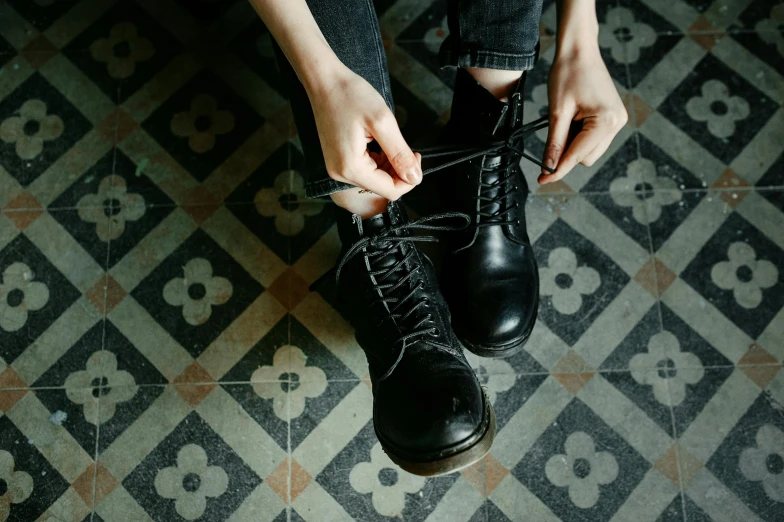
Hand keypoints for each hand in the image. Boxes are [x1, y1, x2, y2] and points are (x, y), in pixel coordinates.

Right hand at [307, 66, 420, 199]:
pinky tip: (379, 144)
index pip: (390, 191)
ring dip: (389, 165)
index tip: (416, 155)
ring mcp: (337, 168)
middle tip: (406, 147)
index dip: (410, 178)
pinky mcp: (338, 161)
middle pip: (382, 187)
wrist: (324, 81)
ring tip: (390, 141)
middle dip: (399, 171)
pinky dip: (378, 161)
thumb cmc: (350, 95)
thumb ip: (400, 153)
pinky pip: (365, 171)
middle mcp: (341, 174)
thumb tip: (415, 177)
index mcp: (351, 168)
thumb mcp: (382, 122)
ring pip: (375, 180)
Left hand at [540, 47, 626, 183]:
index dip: (558, 169)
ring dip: (573, 143)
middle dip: (566, 151)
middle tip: (555, 128)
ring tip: (566, 117)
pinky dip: (579, 136)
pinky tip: (574, 117)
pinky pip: (593, 139)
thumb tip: (548, 169)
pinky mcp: (613, 119)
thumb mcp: (557, 112)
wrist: (580, 50)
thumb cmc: (567, 74)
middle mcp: (616, 124)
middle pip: (585, 158)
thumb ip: (554, 143)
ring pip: (589, 151)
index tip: (542, 181)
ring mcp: (617, 121)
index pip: (577, 156)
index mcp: (606, 121)